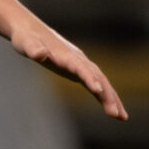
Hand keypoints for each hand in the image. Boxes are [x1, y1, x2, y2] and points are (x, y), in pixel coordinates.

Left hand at [12, 19, 128, 119]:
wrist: (31, 31)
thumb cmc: (26, 38)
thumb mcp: (25, 43)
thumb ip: (33, 49)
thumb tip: (39, 54)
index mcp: (67, 55)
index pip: (81, 68)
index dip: (90, 78)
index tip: (97, 90)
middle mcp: (78, 60)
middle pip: (98, 78)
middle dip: (107, 95)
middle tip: (116, 114)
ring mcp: (81, 65)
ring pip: (101, 82)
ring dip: (112, 99)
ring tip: (122, 118)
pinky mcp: (78, 71)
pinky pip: (96, 85)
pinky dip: (104, 97)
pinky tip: (113, 110)